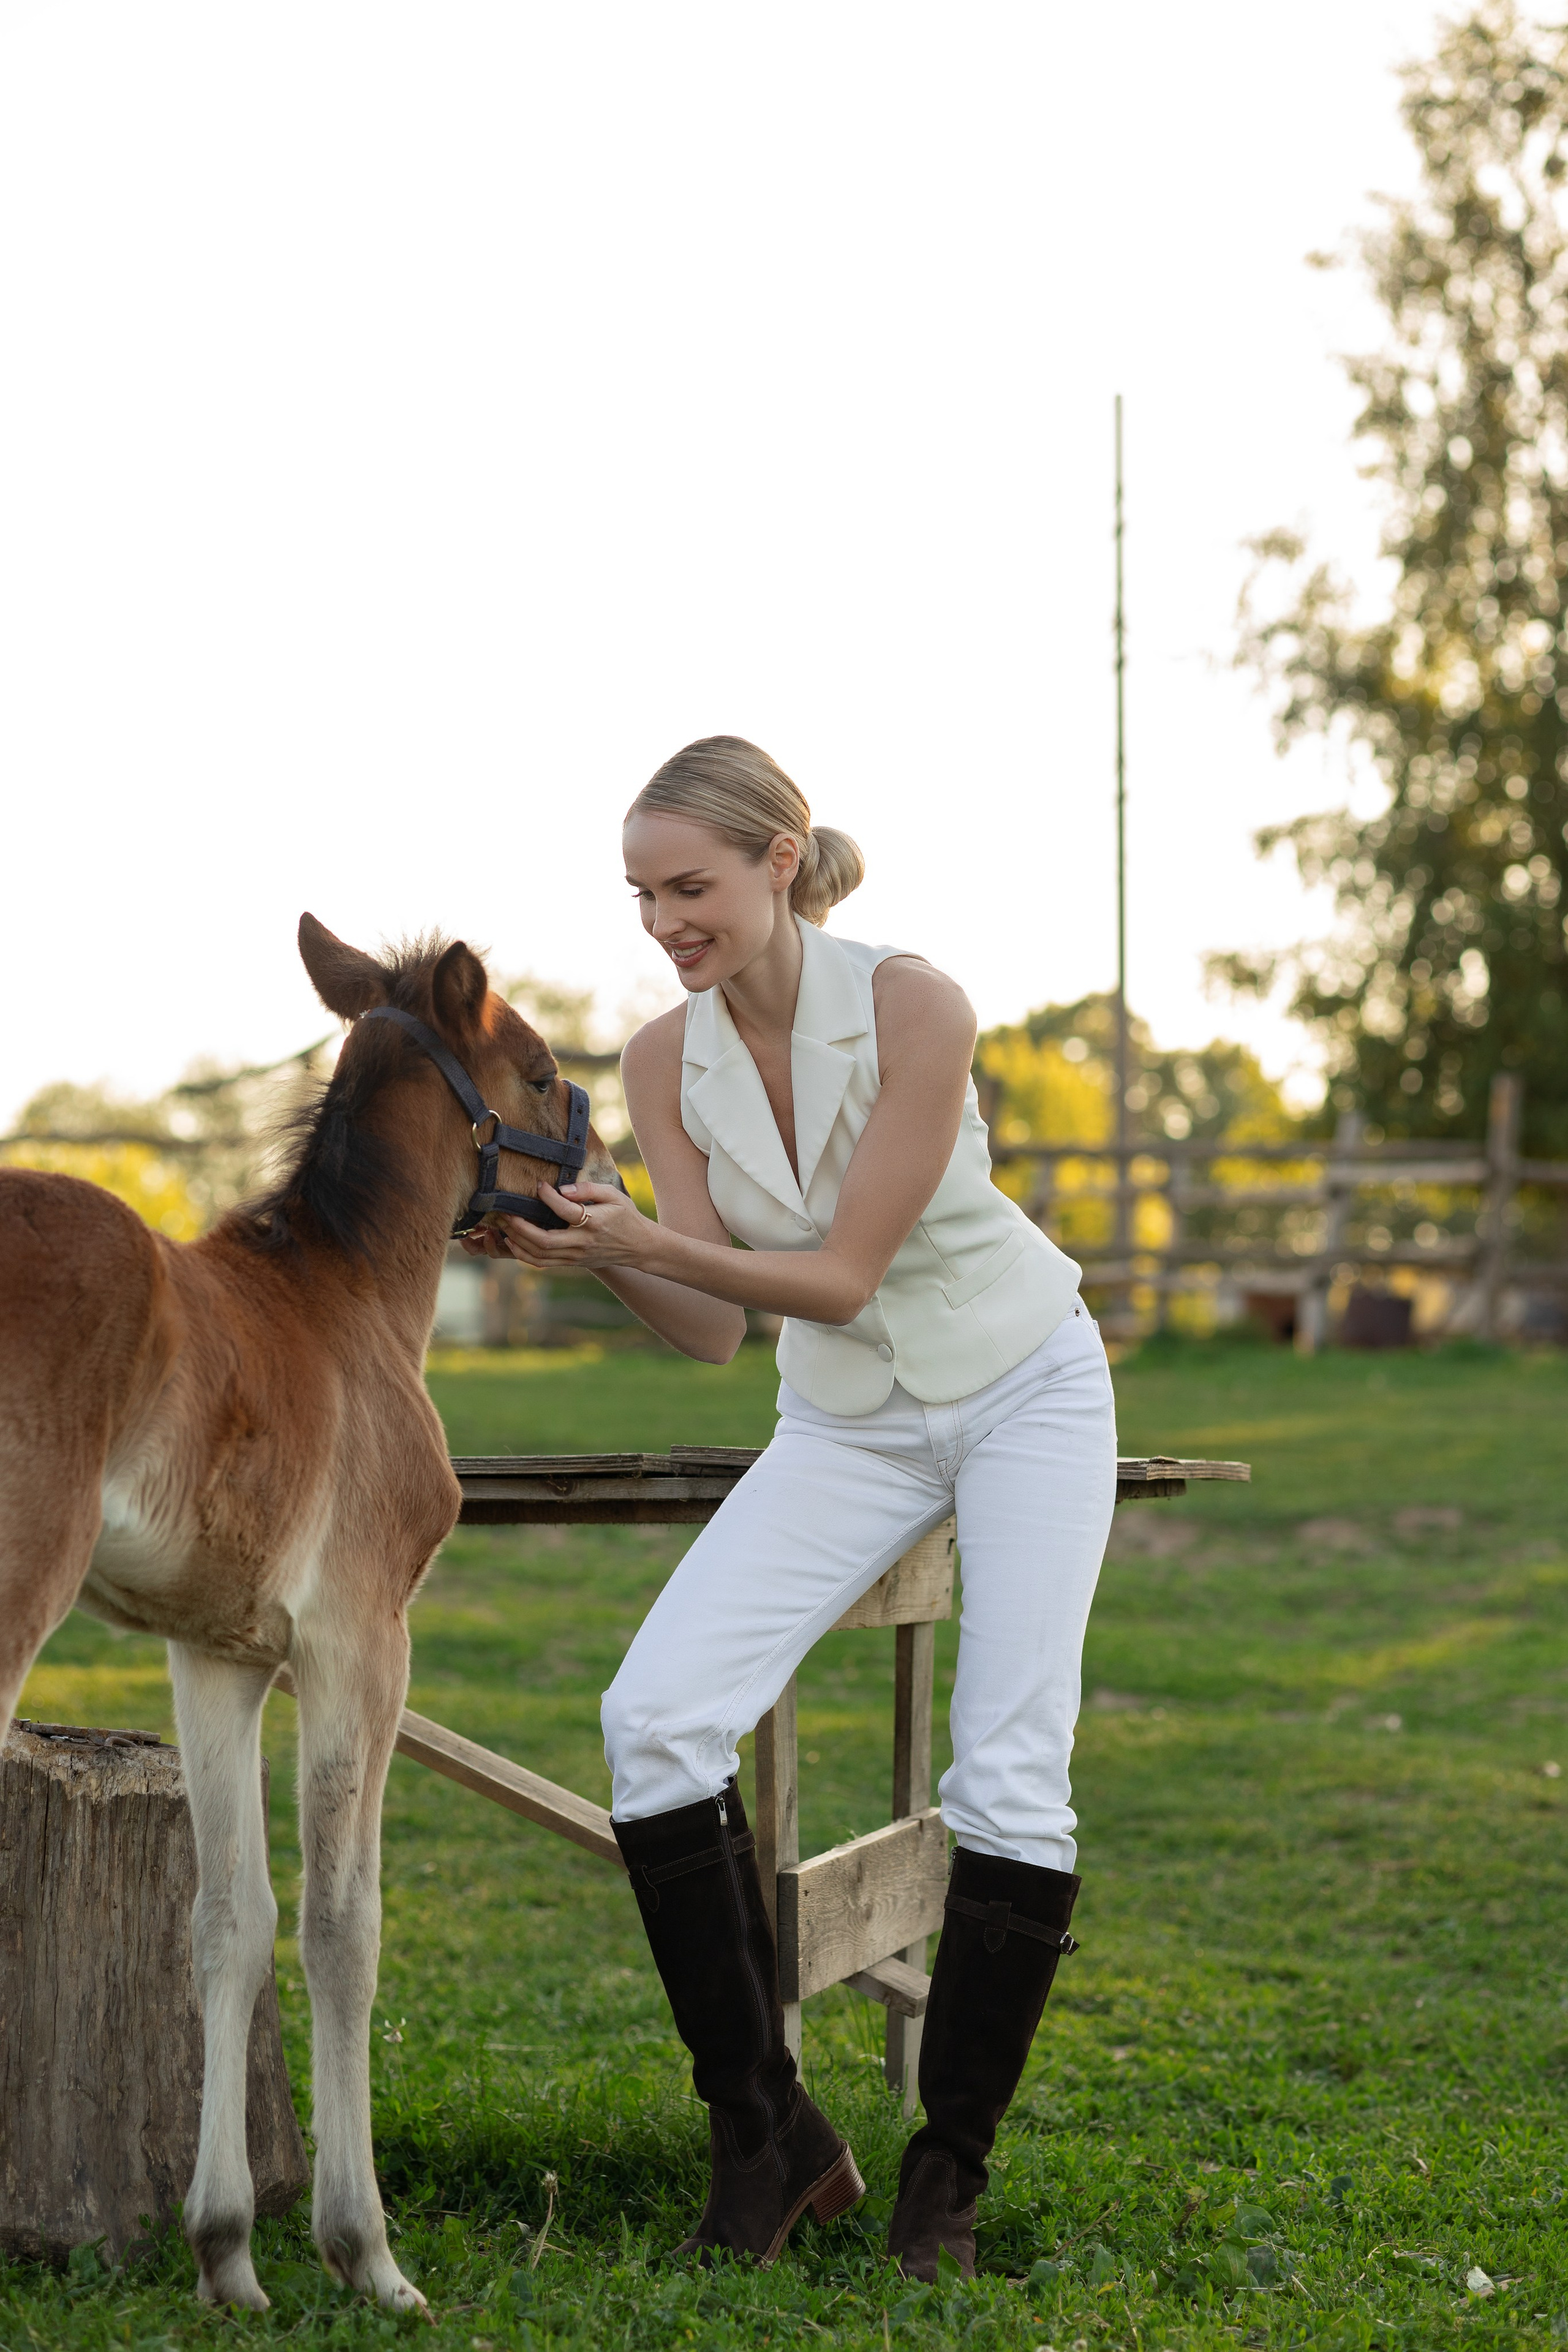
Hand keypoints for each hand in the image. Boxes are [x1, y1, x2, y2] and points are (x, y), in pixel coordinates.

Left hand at [485, 1179, 654, 1271]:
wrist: (639, 1247)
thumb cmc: (626, 1217)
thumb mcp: (614, 1196)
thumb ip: (589, 1189)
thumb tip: (562, 1189)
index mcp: (594, 1223)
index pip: (566, 1211)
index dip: (548, 1198)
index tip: (538, 1185)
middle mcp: (582, 1243)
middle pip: (544, 1240)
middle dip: (520, 1226)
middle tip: (505, 1211)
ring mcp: (576, 1256)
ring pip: (540, 1254)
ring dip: (517, 1241)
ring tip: (503, 1225)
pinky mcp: (571, 1263)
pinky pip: (542, 1263)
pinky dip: (524, 1254)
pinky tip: (512, 1241)